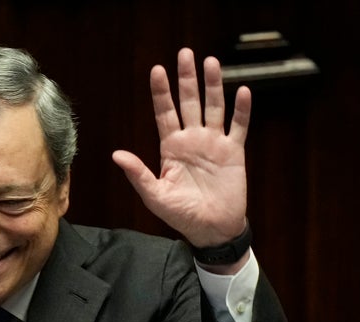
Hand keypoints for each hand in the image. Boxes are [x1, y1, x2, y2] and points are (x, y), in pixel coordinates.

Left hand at [112, 48, 248, 247]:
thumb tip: (116, 154)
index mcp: (171, 148)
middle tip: (185, 53)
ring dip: (213, 86)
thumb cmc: (181, 215)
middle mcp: (192, 140)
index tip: (156, 71)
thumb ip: (138, 174)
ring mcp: (213, 144)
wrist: (211, 229)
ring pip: (214, 107)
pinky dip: (241, 110)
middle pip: (189, 102)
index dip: (161, 92)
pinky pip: (239, 127)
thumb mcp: (155, 196)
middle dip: (186, 79)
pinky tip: (242, 92)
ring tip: (211, 62)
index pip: (164, 113)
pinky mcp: (234, 152)